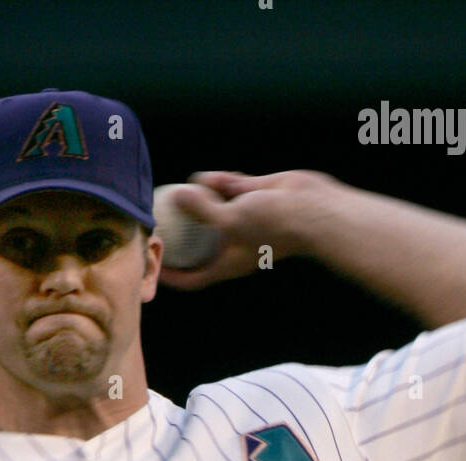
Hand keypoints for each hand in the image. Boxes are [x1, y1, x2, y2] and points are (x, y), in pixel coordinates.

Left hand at [156, 170, 333, 290]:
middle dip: (181, 235)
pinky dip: (218, 184)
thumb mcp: (230, 220)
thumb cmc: (273, 225)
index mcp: (227, 262)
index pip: (194, 277)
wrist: (311, 209)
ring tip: (176, 192)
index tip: (153, 268)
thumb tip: (176, 196)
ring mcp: (244, 221)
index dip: (172, 276)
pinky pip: (230, 192)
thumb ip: (201, 210)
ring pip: (214, 213)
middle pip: (200, 245)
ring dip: (198, 202)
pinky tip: (205, 177)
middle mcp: (234, 244)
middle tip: (159, 223)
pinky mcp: (255, 199)